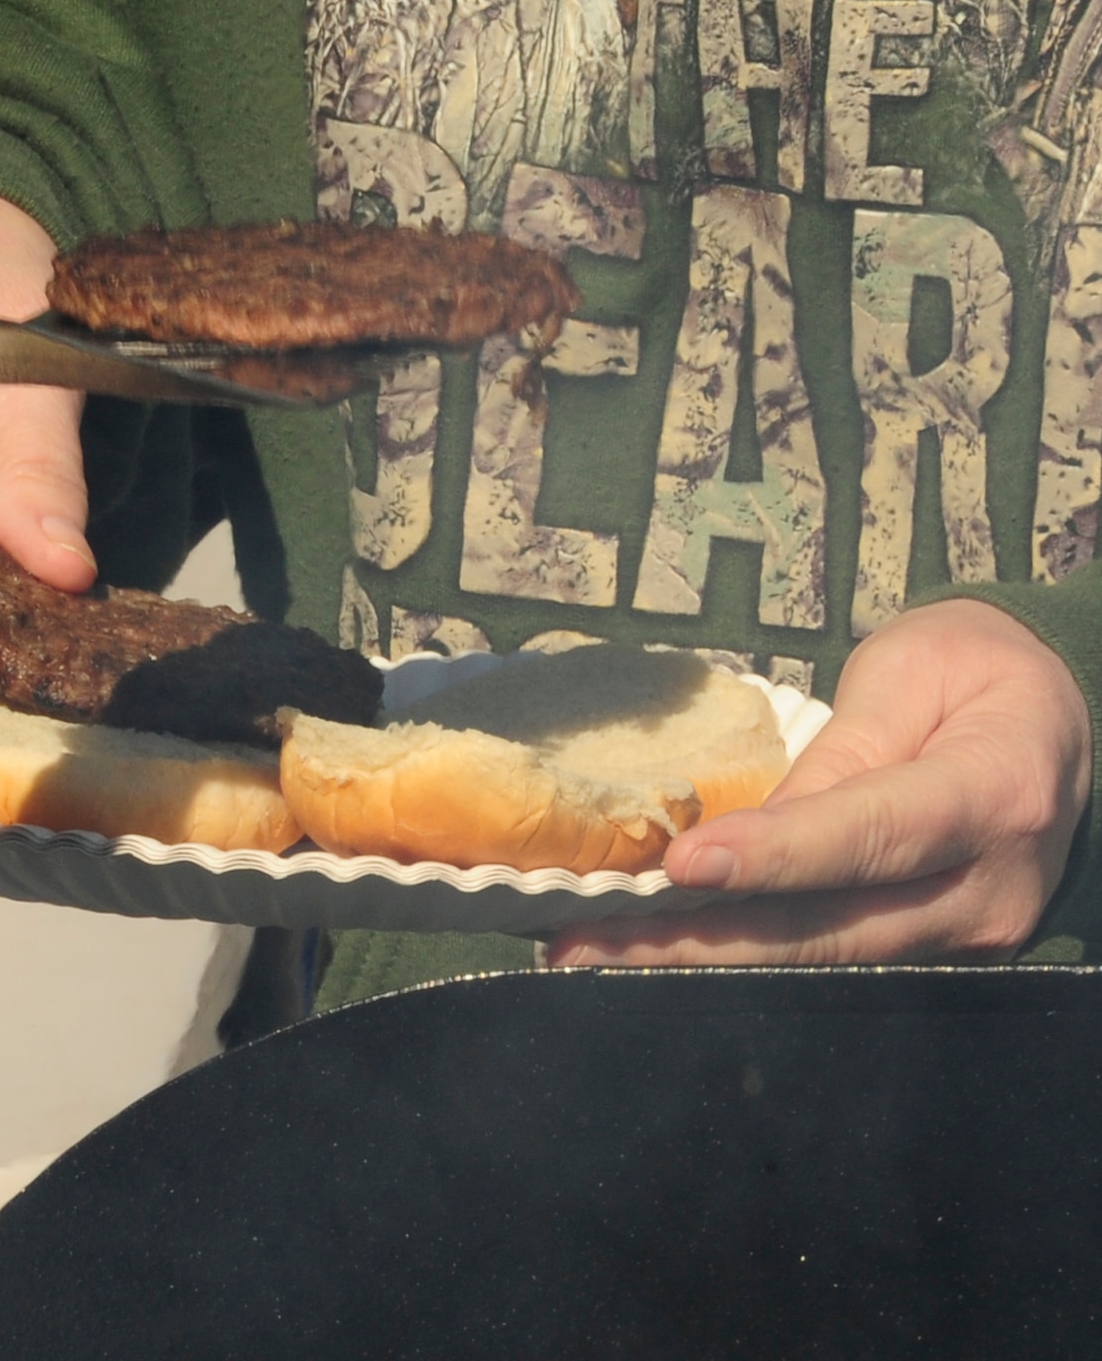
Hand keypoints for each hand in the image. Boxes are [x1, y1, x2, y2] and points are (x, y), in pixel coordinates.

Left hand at [546, 599, 1092, 966]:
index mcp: (993, 795)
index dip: (776, 857)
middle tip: (583, 941)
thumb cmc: (977, 678)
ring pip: (818, 960)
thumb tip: (748, 831)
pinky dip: (734, 954)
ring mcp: (964, 938)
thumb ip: (840, 753)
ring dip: (697, 958)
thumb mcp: (913, 675)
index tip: (683, 866)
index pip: (872, 834)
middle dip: (698, 941)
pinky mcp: (928, 955)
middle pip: (831, 931)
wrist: (1061, 722)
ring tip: (588, 949)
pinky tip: (646, 945)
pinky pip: (826, 959)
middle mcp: (987, 889)